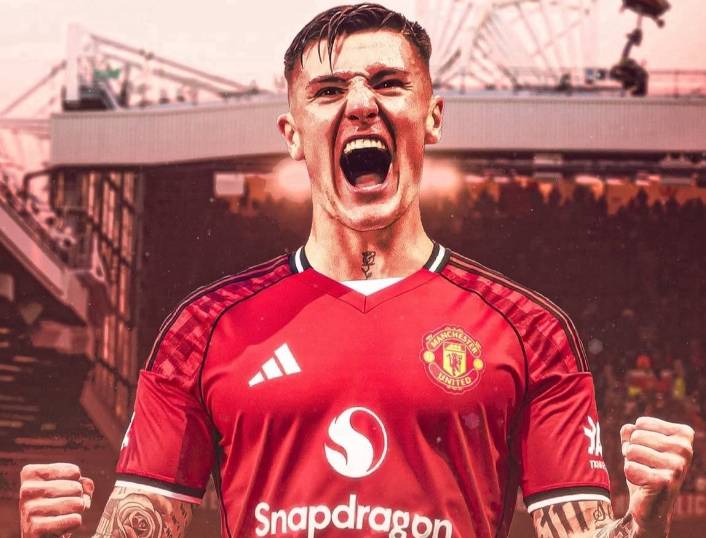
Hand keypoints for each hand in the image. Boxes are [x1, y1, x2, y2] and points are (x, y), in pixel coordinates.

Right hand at [19, 463, 93, 537]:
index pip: (74, 472)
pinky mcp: (33, 528)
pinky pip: (73, 520)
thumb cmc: (57, 505)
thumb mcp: (70, 488)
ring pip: (77, 504)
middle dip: (78, 499)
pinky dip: (74, 524)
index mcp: (31, 473)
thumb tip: (86, 488)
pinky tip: (61, 527)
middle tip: (64, 507)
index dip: (77, 483)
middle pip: (77, 488)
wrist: (41, 534)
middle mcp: (26, 489)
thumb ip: (83, 482)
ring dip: (76, 512)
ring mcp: (28, 509)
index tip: (63, 491)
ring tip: (62, 515)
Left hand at [621, 416, 693, 536]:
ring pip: (632, 450)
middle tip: (645, 466)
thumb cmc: (645, 468)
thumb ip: (630, 431)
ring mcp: (678, 466)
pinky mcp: (665, 482)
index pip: (641, 423)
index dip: (635, 438)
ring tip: (644, 474)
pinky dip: (631, 475)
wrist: (651, 504)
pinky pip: (630, 467)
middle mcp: (685, 449)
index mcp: (683, 435)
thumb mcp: (637, 444)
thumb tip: (628, 429)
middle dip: (632, 451)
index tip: (648, 452)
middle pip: (636, 436)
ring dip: (631, 463)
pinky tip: (643, 484)